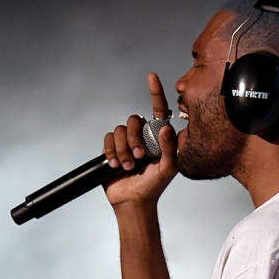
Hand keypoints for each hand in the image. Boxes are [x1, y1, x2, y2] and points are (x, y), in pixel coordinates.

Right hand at [102, 73, 178, 208]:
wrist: (133, 201)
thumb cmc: (153, 186)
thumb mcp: (168, 168)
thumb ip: (170, 148)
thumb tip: (166, 128)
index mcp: (158, 137)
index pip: (158, 109)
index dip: (155, 92)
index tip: (152, 77)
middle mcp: (142, 136)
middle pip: (133, 120)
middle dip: (133, 139)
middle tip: (138, 158)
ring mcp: (126, 142)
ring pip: (119, 130)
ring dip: (122, 150)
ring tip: (126, 166)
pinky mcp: (112, 148)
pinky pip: (108, 138)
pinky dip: (111, 151)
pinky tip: (114, 164)